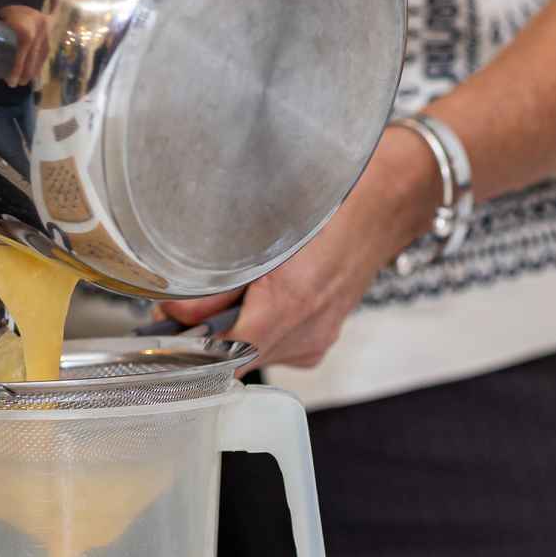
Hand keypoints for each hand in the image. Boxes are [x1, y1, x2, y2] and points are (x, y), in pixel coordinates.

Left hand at [160, 129, 437, 372]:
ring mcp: (317, 339)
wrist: (387, 201)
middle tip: (185, 301)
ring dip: (231, 331)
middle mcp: (308, 330)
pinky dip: (256, 329)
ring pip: (253, 354)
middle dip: (204, 332)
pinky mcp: (321, 339)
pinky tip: (255, 299)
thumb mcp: (266, 229)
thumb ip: (222, 277)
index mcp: (291, 302)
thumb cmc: (330, 202)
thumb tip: (179, 309)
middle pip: (234, 355)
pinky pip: (275, 347)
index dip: (188, 338)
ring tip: (227, 293)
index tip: (168, 318)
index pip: (222, 351)